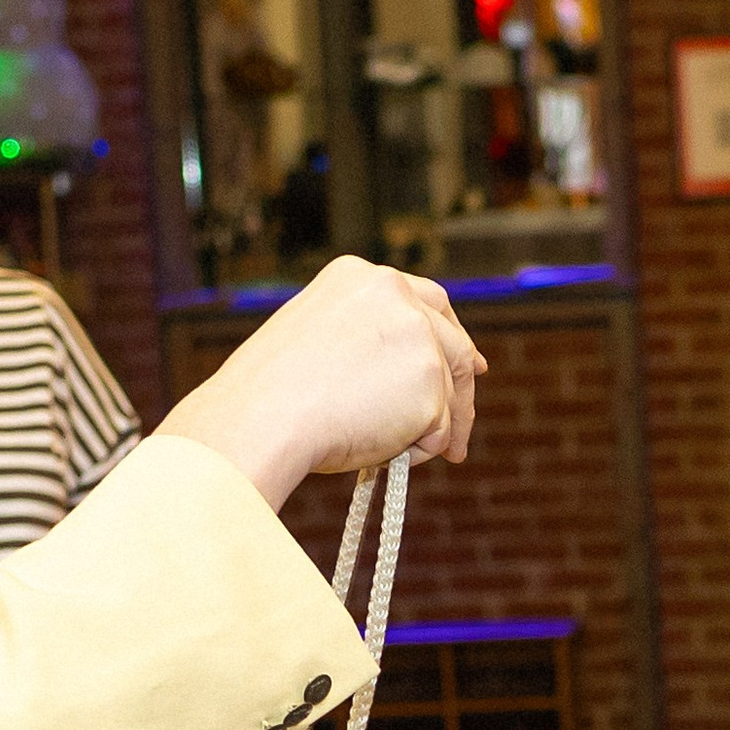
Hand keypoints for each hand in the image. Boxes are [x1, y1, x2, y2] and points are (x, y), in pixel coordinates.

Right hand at [155, 254, 485, 508]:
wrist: (261, 419)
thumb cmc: (266, 398)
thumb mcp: (313, 347)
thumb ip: (359, 348)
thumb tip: (390, 382)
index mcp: (359, 278)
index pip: (424, 300)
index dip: (447, 334)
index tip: (467, 361)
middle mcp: (396, 294)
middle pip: (452, 341)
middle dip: (461, 387)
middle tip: (460, 429)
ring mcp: (418, 335)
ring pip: (445, 394)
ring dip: (424, 432)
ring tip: (377, 452)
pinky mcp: (431, 381)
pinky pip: (439, 431)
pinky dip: (417, 452)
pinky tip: (375, 451)